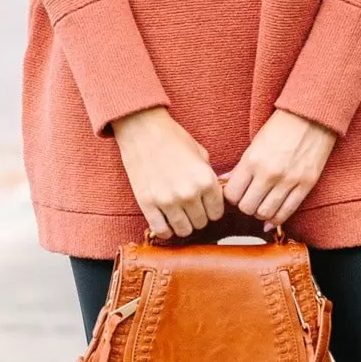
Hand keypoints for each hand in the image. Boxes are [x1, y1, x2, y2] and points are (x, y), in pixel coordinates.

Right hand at [111, 106, 224, 239]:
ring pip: (183, 231)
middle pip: (201, 223)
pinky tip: (165, 219)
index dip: (212, 208)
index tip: (205, 204)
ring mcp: (167, 201)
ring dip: (183, 224)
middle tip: (190, 206)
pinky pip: (162, 231)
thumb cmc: (172, 138)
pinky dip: (165, 229)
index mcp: (205, 179)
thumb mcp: (200, 153)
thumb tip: (215, 195)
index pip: (217, 213)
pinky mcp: (148, 204)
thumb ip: (209, 176)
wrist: (143, 129)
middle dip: (198, 216)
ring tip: (178, 213)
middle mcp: (189, 193)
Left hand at [222, 109, 337, 228]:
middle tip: (250, 200)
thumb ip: (241, 167)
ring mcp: (288, 180)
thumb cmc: (280, 128)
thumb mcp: (255, 144)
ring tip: (262, 205)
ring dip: (261, 213)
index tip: (237, 194)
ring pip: (266, 214)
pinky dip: (277, 219)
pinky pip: (287, 212)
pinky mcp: (306, 185)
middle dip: (246, 207)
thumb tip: (225, 184)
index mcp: (252, 160)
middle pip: (247, 208)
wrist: (310, 116)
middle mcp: (269, 173)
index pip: (232, 195)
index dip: (232, 197)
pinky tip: (273, 216)